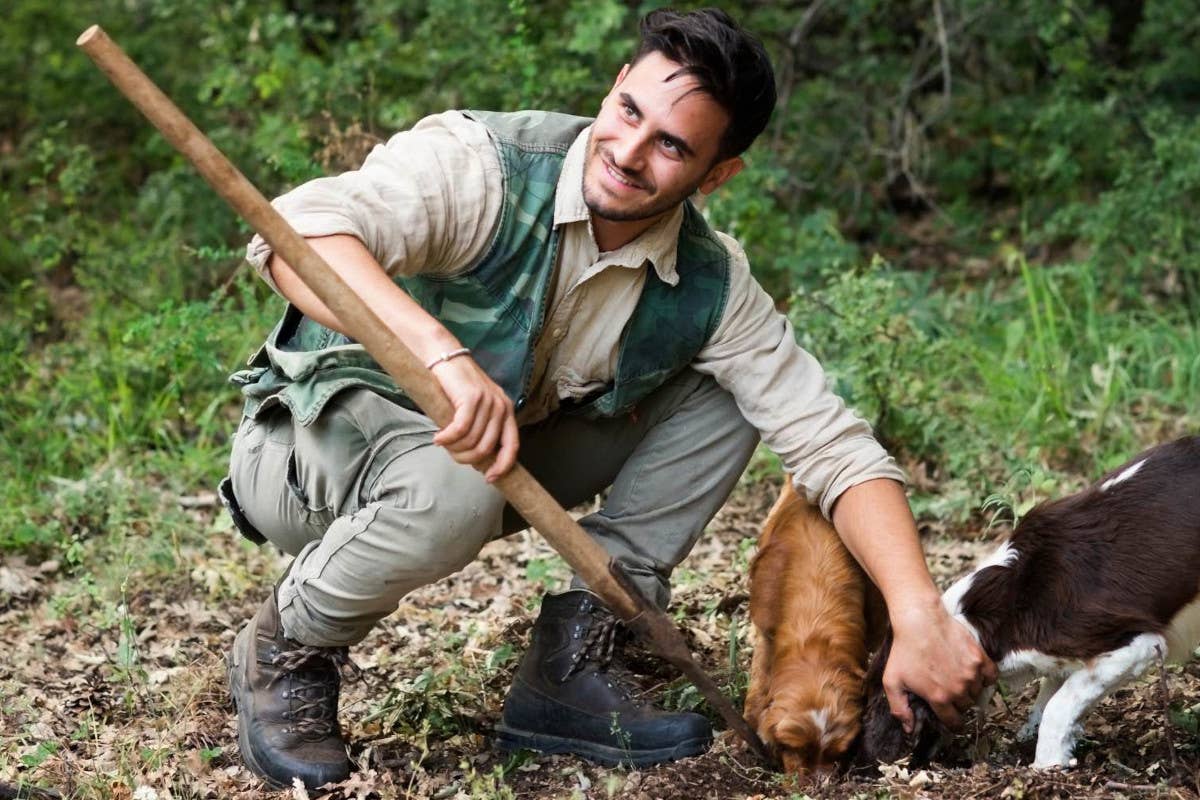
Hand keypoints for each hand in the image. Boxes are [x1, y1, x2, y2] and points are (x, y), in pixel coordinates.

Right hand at [428, 354, 518, 481]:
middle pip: (486, 448)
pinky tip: (438, 438)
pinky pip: (459, 430)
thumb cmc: (455, 385)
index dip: (502, 466)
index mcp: (506, 411)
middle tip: (451, 453)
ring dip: (453, 448)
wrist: (444, 355)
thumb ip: (480, 428)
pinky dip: (446, 438)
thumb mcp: (475, 407)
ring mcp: (488, 401)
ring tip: (442, 442)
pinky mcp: (471, 398)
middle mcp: (501, 406)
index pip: (512, 446)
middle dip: (466, 458)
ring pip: (471, 441)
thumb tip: (477, 458)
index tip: (489, 478)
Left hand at [883, 602, 995, 730]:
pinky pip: (992, 676)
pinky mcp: (980, 658)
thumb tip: (909, 729)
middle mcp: (958, 689)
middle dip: (958, 702)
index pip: (954, 722)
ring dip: (970, 689)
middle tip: (948, 690)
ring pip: (978, 692)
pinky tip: (975, 673)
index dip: (952, 723)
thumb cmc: (904, 649)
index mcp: (939, 698)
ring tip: (957, 678)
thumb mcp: (892, 681)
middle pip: (965, 706)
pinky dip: (986, 677)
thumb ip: (899, 708)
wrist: (920, 620)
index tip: (951, 718)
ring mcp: (972, 674)